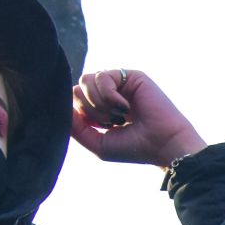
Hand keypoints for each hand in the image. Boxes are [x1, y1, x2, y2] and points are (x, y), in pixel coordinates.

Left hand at [69, 69, 207, 168]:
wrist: (163, 146)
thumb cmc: (135, 148)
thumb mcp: (96, 143)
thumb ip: (75, 127)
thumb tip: (61, 107)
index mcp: (101, 108)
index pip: (73, 99)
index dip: (79, 114)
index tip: (101, 128)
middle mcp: (110, 93)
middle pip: (76, 89)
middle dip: (89, 110)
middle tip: (112, 123)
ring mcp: (120, 84)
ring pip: (85, 81)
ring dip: (98, 104)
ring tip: (119, 115)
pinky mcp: (131, 76)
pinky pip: (102, 77)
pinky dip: (109, 96)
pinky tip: (125, 107)